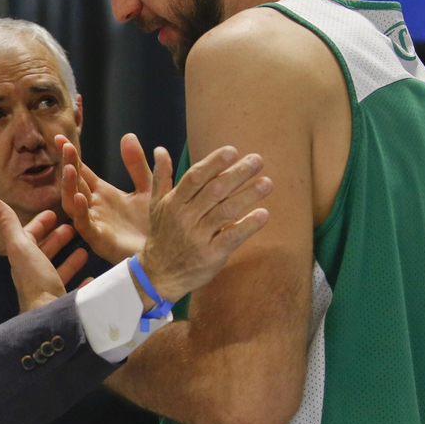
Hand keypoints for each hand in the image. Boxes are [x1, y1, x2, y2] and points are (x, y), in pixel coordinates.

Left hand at [0, 201, 88, 314]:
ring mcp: (48, 292)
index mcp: (23, 262)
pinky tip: (92, 277)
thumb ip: (9, 226)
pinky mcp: (64, 305)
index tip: (53, 213)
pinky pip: (74, 293)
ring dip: (70, 260)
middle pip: (44, 254)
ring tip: (85, 249)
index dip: (38, 224)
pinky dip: (82, 283)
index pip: (28, 238)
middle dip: (56, 240)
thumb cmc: (37, 282)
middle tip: (72, 228)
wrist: (51, 320)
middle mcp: (33, 277)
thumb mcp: (23, 248)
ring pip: (58, 272)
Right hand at [57, 132, 153, 262]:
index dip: (71, 155)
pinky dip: (79, 211)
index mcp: (103, 193)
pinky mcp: (100, 240)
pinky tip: (79, 198)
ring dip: (69, 186)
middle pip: (74, 183)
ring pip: (72, 203)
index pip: (82, 170)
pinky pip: (84, 225)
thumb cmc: (155, 223)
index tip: (60, 137)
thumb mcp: (149, 186)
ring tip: (69, 169)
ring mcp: (95, 223)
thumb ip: (137, 164)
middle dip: (68, 165)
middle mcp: (95, 207)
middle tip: (63, 146)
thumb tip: (127, 136)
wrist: (167, 251)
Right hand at [136, 144, 271, 304]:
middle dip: (237, 173)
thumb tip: (160, 149)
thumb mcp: (156, 205)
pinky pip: (232, 237)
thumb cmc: (163, 235)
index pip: (195, 177)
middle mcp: (185, 217)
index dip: (214, 163)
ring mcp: (198, 236)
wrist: (159, 274)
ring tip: (267, 183)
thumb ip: (161, 176)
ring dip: (248, 195)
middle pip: (214, 190)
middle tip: (258, 160)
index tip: (232, 151)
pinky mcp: (211, 254)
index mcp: (174, 202)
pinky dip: (248, 225)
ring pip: (226, 211)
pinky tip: (263, 214)